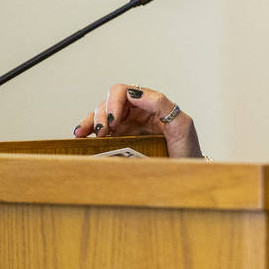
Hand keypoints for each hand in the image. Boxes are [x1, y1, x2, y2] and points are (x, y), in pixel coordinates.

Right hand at [72, 84, 201, 158]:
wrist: (187, 176)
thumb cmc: (187, 150)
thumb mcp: (182, 124)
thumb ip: (161, 104)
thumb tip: (136, 94)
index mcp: (150, 104)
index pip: (125, 92)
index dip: (114, 102)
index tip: (114, 121)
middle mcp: (136, 113)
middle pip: (108, 102)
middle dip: (101, 113)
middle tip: (103, 132)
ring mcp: (127, 127)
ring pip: (101, 115)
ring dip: (90, 121)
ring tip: (83, 133)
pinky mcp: (120, 142)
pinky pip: (100, 131)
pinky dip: (88, 130)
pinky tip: (81, 136)